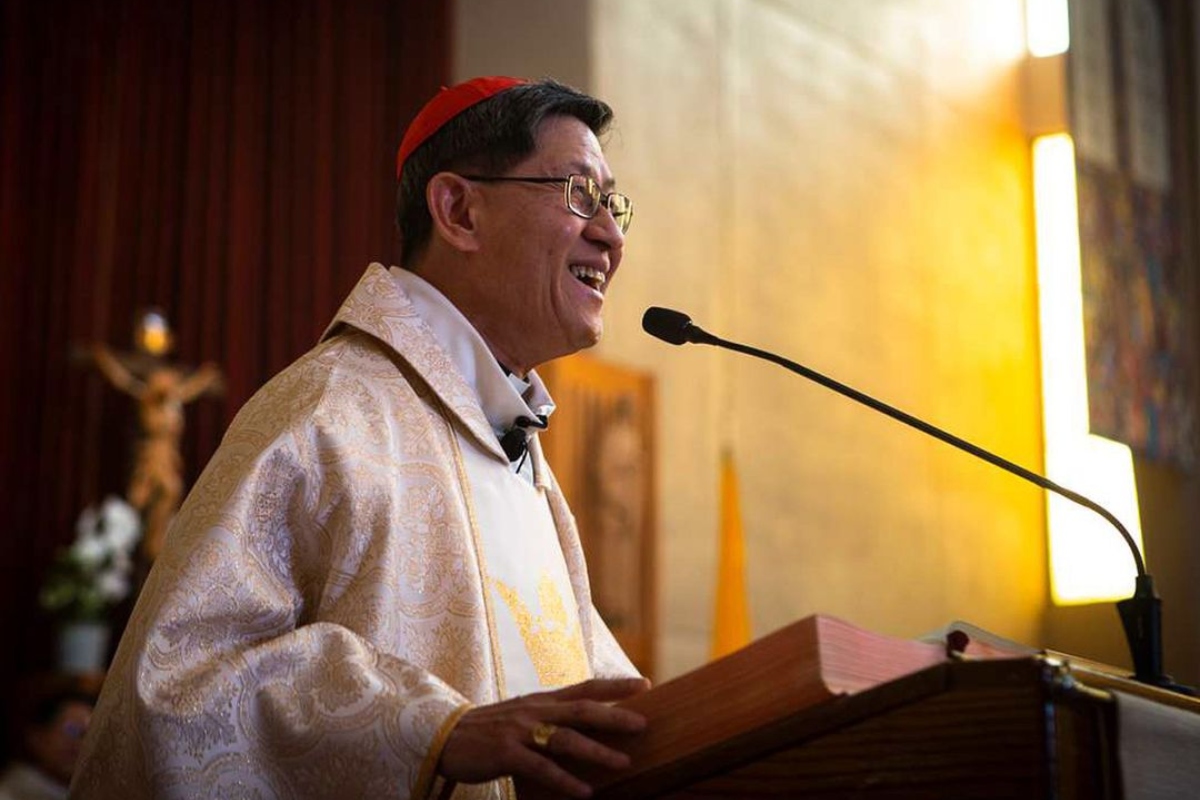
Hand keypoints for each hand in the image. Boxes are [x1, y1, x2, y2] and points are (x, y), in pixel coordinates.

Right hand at [438, 676, 650, 797]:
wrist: (445, 735)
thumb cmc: (490, 729)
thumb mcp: (524, 714)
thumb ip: (552, 715)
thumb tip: (586, 720)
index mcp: (542, 700)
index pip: (585, 687)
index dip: (615, 686)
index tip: (645, 685)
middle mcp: (535, 710)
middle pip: (582, 710)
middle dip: (614, 716)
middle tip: (644, 724)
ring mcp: (520, 731)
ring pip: (565, 739)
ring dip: (596, 751)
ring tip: (623, 763)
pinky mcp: (506, 753)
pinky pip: (541, 768)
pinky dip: (565, 781)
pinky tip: (585, 793)